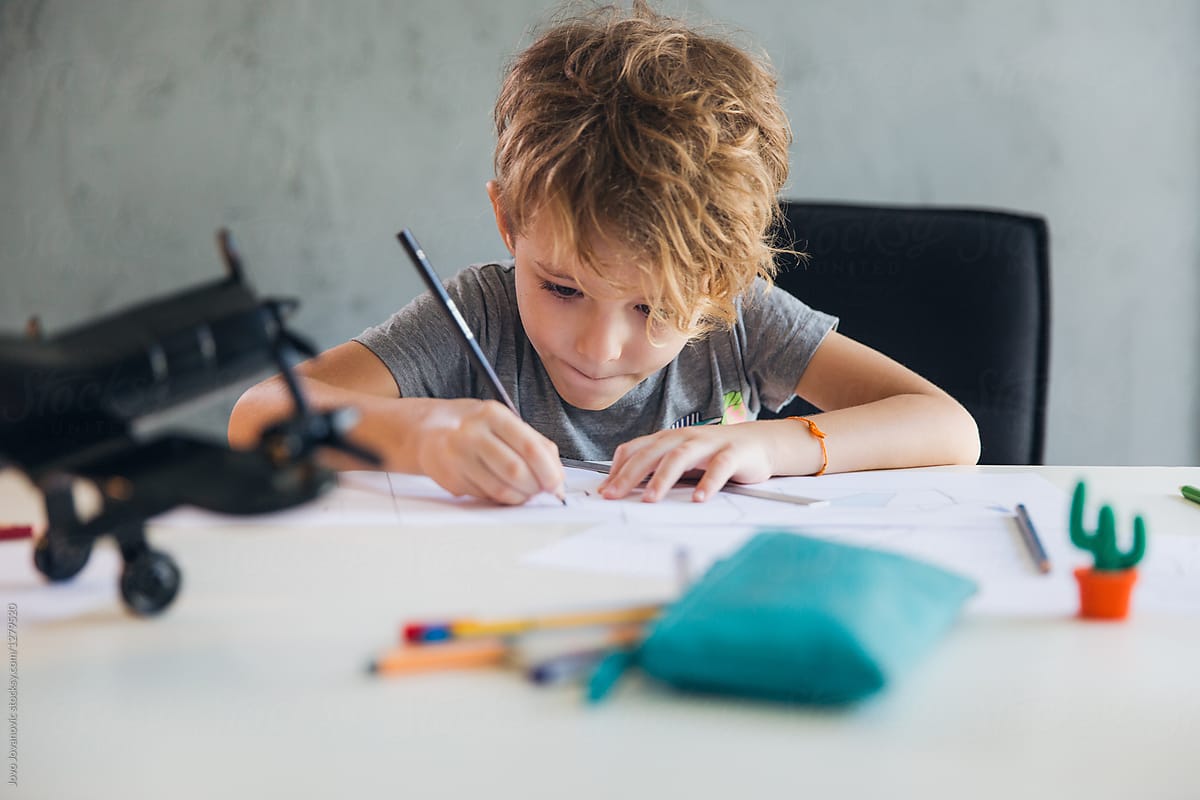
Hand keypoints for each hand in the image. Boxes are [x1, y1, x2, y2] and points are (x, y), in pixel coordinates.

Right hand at [413, 399, 563, 504]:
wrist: (428, 430)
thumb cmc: (474, 427)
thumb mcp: (504, 423)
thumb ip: (535, 444)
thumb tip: (557, 477)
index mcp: (493, 414)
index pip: (529, 447)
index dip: (548, 471)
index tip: (556, 484)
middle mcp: (472, 433)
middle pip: (515, 471)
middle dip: (534, 488)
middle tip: (541, 492)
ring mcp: (457, 456)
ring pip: (499, 489)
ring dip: (519, 497)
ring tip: (524, 493)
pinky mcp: (448, 477)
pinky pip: (484, 496)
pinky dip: (498, 498)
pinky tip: (499, 489)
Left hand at [598, 423, 776, 502]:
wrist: (757, 442)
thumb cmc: (713, 454)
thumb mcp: (680, 459)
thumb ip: (657, 469)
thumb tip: (625, 488)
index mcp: (668, 439)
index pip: (635, 449)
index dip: (617, 469)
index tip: (604, 491)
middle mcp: (684, 437)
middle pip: (651, 453)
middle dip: (630, 474)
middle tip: (614, 496)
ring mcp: (708, 444)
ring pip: (680, 457)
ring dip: (663, 478)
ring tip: (651, 499)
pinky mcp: (733, 453)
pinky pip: (719, 467)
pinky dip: (708, 482)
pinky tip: (699, 498)